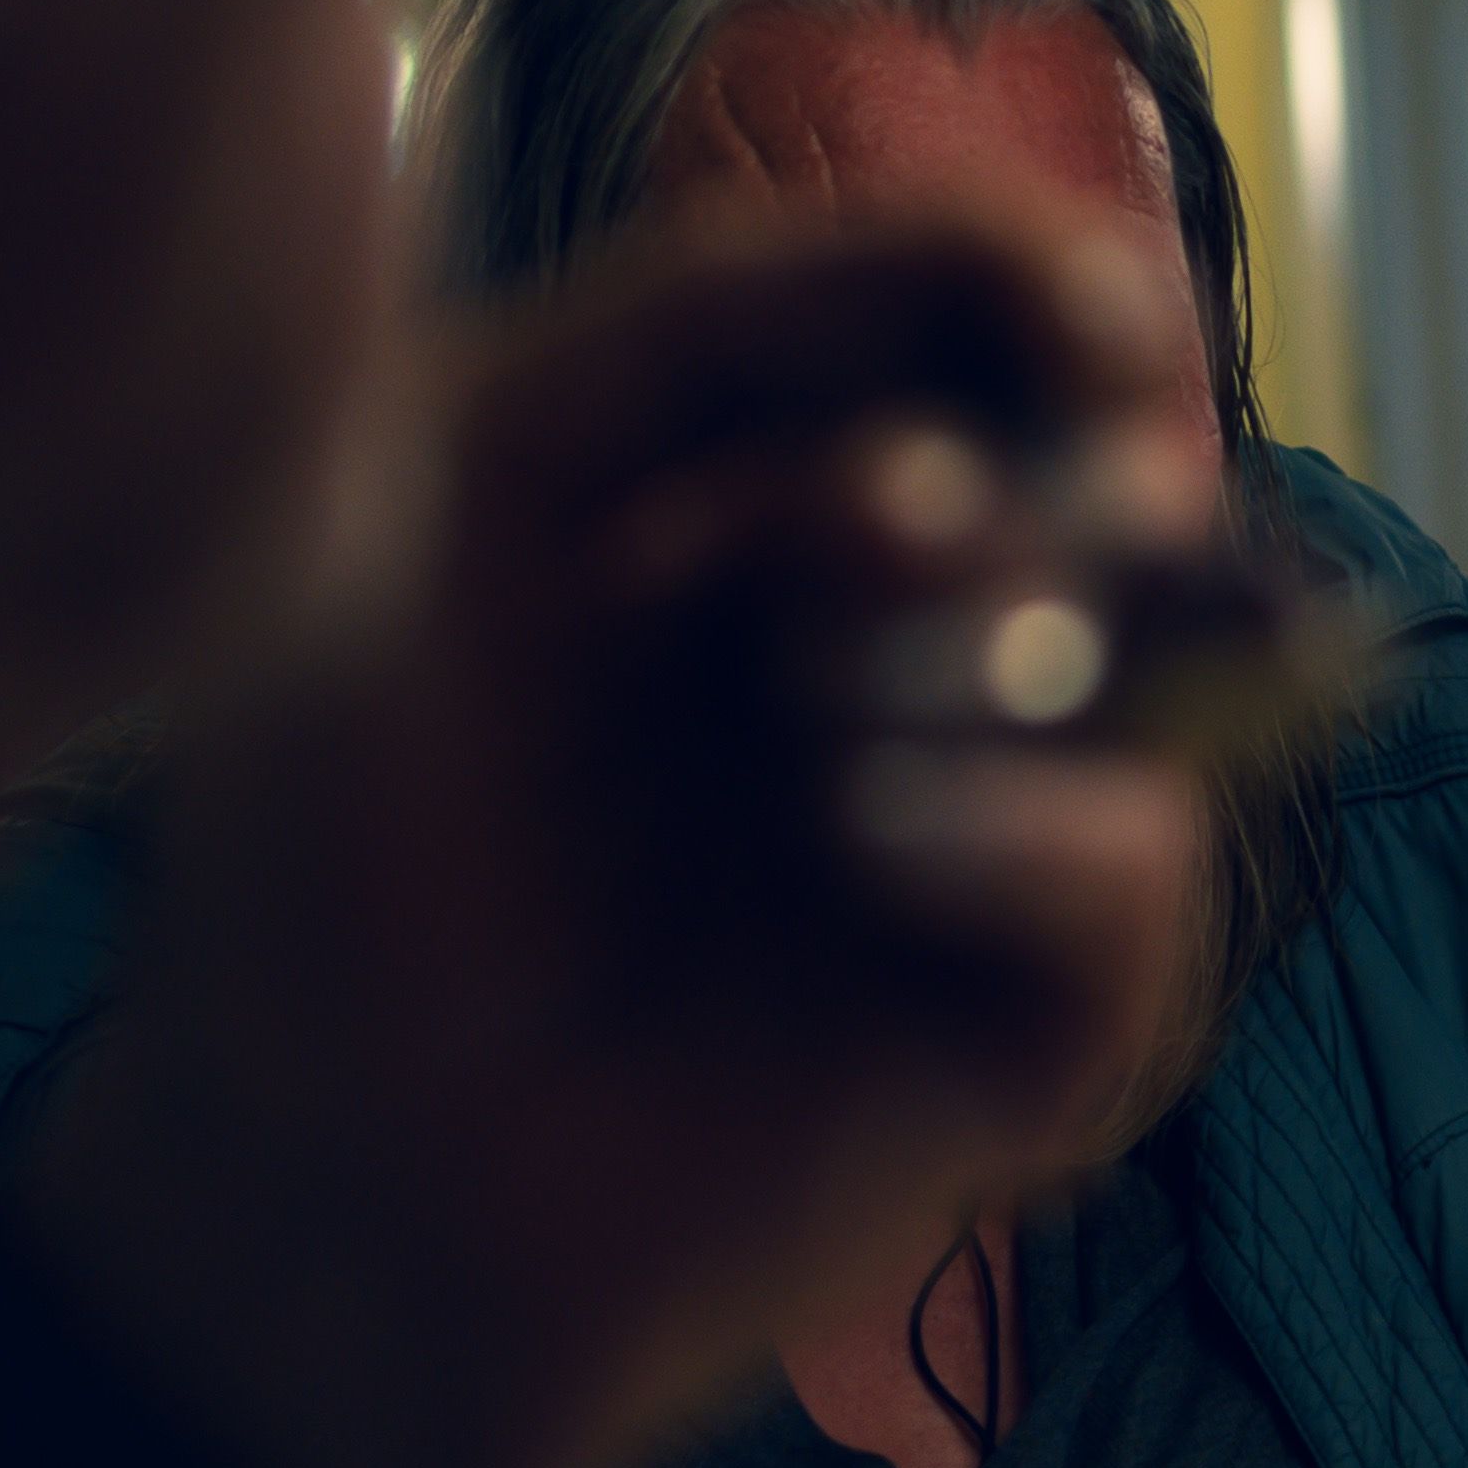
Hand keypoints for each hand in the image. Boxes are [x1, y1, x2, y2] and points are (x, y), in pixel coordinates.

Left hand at [19, 208, 1230, 1467]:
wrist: (305, 1165)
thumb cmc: (338, 821)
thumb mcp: (467, 463)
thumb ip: (709, 307)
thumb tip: (1032, 317)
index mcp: (776, 508)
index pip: (986, 344)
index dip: (1053, 302)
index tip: (1080, 316)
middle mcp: (907, 663)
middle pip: (1107, 489)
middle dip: (1034, 479)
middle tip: (901, 526)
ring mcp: (982, 846)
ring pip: (1161, 676)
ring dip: (1006, 649)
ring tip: (814, 712)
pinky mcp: (1030, 1033)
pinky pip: (1143, 883)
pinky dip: (1035, 830)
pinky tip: (868, 830)